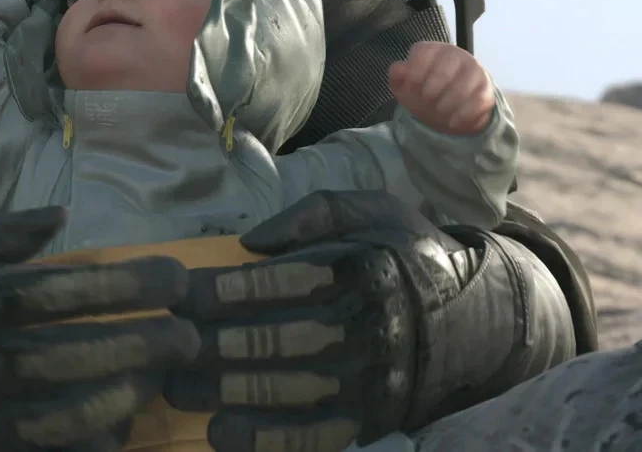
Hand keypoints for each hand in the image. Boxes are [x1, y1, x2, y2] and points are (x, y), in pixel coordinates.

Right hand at [0, 207, 199, 450]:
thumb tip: (62, 215)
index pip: (53, 292)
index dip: (120, 286)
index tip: (171, 277)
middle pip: (65, 356)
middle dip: (136, 345)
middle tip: (187, 333)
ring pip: (58, 416)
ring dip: (119, 396)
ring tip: (159, 375)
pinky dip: (87, 445)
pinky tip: (119, 424)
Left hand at [163, 191, 439, 451]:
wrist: (473, 321)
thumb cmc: (405, 256)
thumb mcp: (373, 212)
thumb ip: (315, 214)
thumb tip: (251, 242)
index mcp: (365, 271)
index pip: (284, 284)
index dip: (226, 291)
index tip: (181, 295)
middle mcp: (368, 329)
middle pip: (277, 341)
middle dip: (214, 345)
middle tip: (167, 346)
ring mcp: (370, 382)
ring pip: (287, 392)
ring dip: (225, 393)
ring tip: (177, 388)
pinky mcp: (369, 420)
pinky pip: (312, 438)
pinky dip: (265, 440)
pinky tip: (221, 433)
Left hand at [387, 40, 495, 135]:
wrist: (451, 109)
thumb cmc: (425, 91)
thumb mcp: (405, 86)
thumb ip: (398, 76)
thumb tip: (399, 69)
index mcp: (433, 51)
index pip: (423, 51)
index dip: (415, 71)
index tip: (412, 87)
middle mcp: (455, 55)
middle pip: (445, 68)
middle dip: (433, 88)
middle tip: (427, 100)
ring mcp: (473, 71)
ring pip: (464, 83)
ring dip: (449, 101)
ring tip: (440, 112)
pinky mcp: (486, 90)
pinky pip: (479, 100)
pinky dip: (464, 114)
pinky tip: (453, 122)